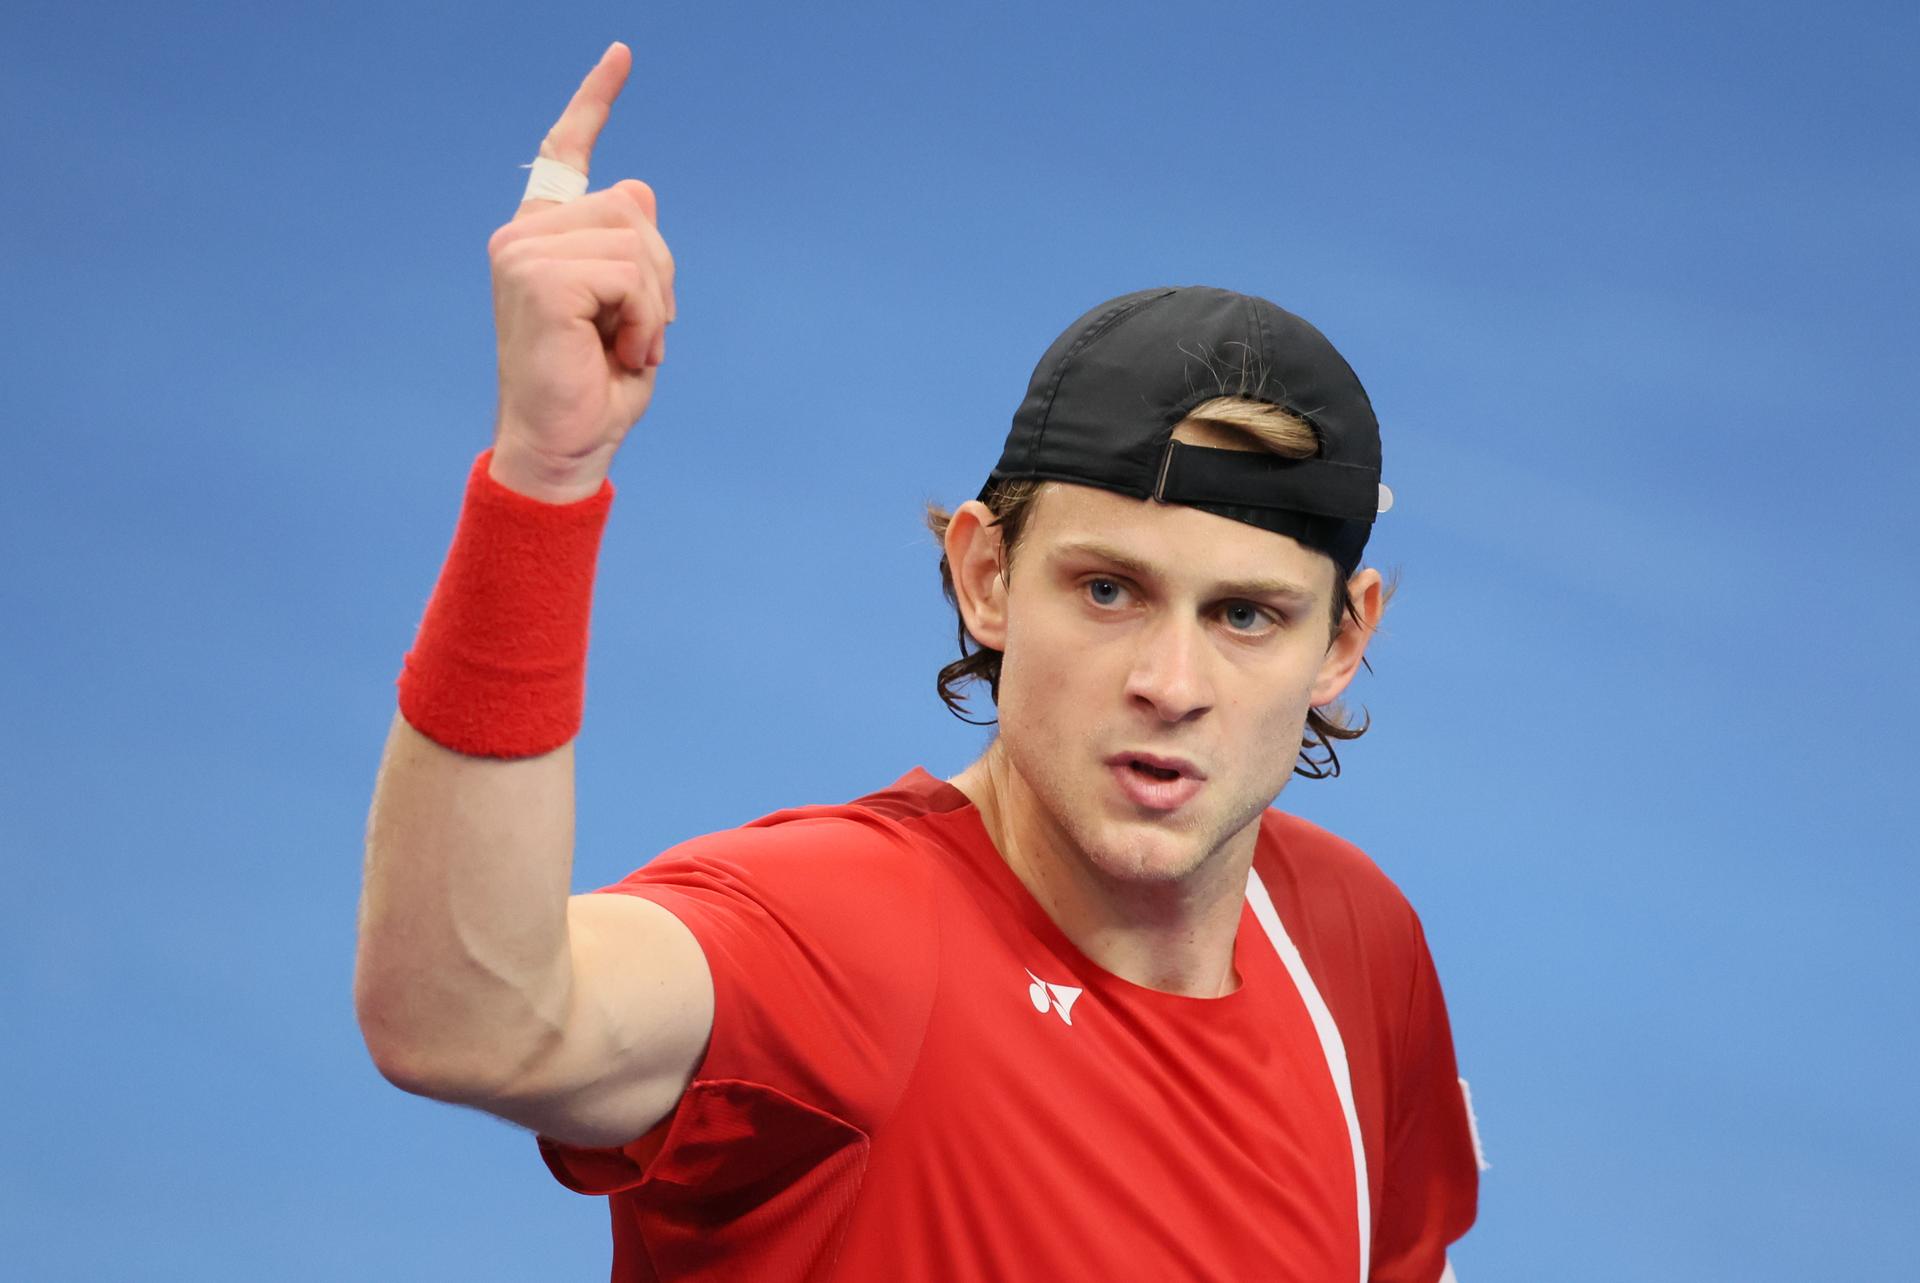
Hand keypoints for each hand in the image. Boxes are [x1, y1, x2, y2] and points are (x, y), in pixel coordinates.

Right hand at [484, 41, 674, 501]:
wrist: (564, 449)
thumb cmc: (596, 390)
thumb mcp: (632, 311)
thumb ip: (635, 251)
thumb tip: (638, 188)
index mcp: (543, 238)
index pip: (566, 153)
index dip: (595, 103)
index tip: (622, 55)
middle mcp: (524, 235)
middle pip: (634, 206)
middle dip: (659, 274)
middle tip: (639, 336)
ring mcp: (522, 251)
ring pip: (636, 239)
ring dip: (652, 304)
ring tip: (626, 349)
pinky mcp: (535, 275)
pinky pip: (627, 272)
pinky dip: (642, 319)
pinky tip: (620, 353)